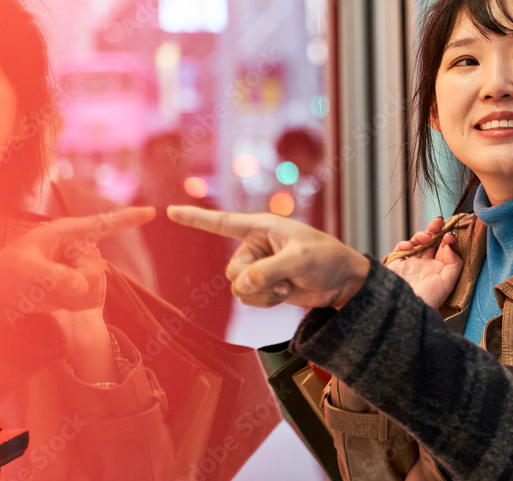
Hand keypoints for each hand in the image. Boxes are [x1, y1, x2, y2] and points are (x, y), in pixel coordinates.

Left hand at [0, 207, 154, 314]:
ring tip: (44, 292)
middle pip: (96, 270)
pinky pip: (90, 299)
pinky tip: (53, 299)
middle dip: (74, 284)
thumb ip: (52, 276)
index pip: (102, 224)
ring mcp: (81, 267)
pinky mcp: (80, 284)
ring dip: (70, 297)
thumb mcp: (24, 270)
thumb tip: (80, 287)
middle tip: (42, 287)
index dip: (128, 218)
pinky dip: (71, 305)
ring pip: (94, 287)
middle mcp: (78, 248)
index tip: (151, 212)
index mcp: (65, 232)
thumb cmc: (5, 273)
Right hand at [166, 206, 370, 308]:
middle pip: (233, 270)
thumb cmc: (327, 258)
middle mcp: (255, 246)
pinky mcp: (264, 286)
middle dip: (256, 280)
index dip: (196, 218)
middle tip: (284, 277)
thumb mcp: (300, 259)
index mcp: (262, 227)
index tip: (170, 211)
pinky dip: (266, 301)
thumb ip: (269, 271)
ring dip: (263, 293)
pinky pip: (249, 299)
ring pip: (238, 288)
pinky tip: (286, 292)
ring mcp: (259, 267)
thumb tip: (241, 286)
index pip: (223, 222)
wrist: (342, 281)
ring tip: (287, 284)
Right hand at [385, 216, 461, 309]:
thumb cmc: (426, 300)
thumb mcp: (447, 283)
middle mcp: (424, 266)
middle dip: (435, 230)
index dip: (447, 239)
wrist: (403, 310)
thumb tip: (449, 245)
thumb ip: (453, 263)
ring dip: (422, 235)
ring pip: (416, 242)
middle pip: (431, 242)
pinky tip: (410, 246)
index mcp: (438, 271)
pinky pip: (400, 248)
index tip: (450, 235)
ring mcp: (410, 264)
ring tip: (426, 236)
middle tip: (438, 221)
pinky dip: (405, 244)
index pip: (443, 249)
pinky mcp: (396, 264)